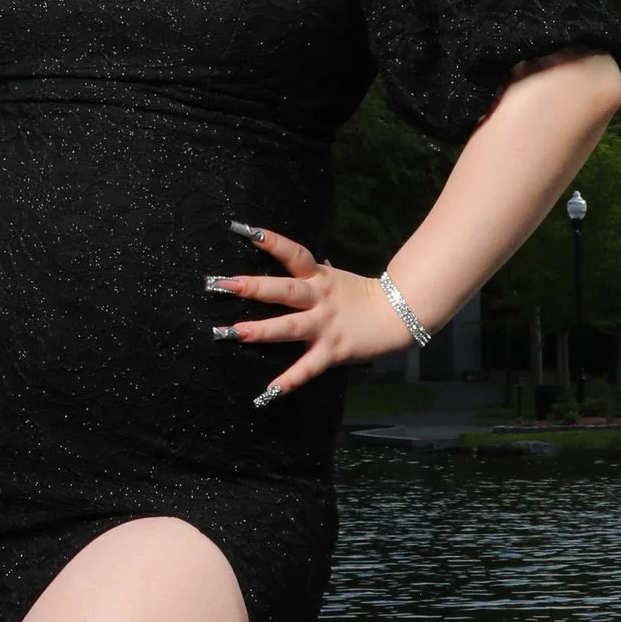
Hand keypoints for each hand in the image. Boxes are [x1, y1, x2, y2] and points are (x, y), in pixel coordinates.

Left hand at [210, 225, 414, 403]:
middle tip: (221, 283)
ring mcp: (325, 326)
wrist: (399, 316)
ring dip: (261, 329)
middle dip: (251, 287)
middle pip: (283, 290)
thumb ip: (313, 272)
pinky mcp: (332, 351)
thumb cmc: (363, 297)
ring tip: (235, 332)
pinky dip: (289, 380)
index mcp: (319, 278)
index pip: (293, 254)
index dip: (271, 241)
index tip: (244, 230)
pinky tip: (269, 391)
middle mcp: (319, 299)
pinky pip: (307, 368)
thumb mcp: (336, 278)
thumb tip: (294, 258)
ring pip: (289, 326)